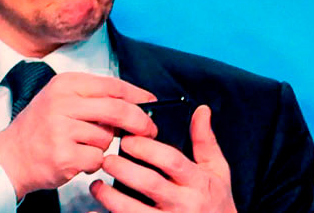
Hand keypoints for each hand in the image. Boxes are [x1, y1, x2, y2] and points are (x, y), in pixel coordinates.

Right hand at [0, 72, 157, 198]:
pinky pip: (98, 158)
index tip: (151, 101)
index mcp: (65, 84)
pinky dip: (94, 163)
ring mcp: (62, 129)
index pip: (112, 85)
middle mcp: (62, 102)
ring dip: (103, 146)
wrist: (10, 156)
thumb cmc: (40, 128)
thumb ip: (93, 98)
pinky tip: (77, 159)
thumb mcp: (61, 100)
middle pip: (118, 109)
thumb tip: (136, 101)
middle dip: (139, 122)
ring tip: (82, 146)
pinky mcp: (64, 154)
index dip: (137, 94)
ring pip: (108, 137)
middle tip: (149, 130)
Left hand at [89, 105, 235, 211]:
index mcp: (197, 182)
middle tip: (106, 158)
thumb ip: (205, 141)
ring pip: (135, 210)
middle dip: (124, 169)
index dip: (147, 148)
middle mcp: (184, 204)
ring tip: (97, 185)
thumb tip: (201, 110)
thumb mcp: (217, 171)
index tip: (127, 139)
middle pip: (149, 184)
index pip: (171, 160)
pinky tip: (96, 211)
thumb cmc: (217, 203)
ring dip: (111, 197)